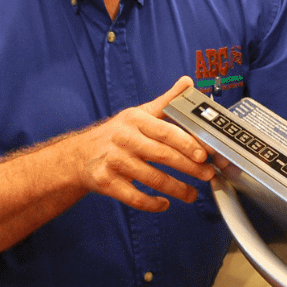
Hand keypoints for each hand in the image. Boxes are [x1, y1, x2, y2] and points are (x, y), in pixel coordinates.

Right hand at [67, 76, 214, 211]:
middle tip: (207, 175)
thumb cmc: (116, 134)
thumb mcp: (139, 114)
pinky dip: (152, 204)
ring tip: (192, 194)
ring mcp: (113, 161)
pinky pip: (134, 197)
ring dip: (176, 189)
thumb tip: (188, 82)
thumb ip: (166, 102)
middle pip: (162, 155)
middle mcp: (123, 138)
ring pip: (151, 179)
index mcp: (135, 120)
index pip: (165, 131)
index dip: (187, 144)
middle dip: (189, 167)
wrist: (79, 155)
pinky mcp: (106, 182)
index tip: (204, 154)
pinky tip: (164, 203)